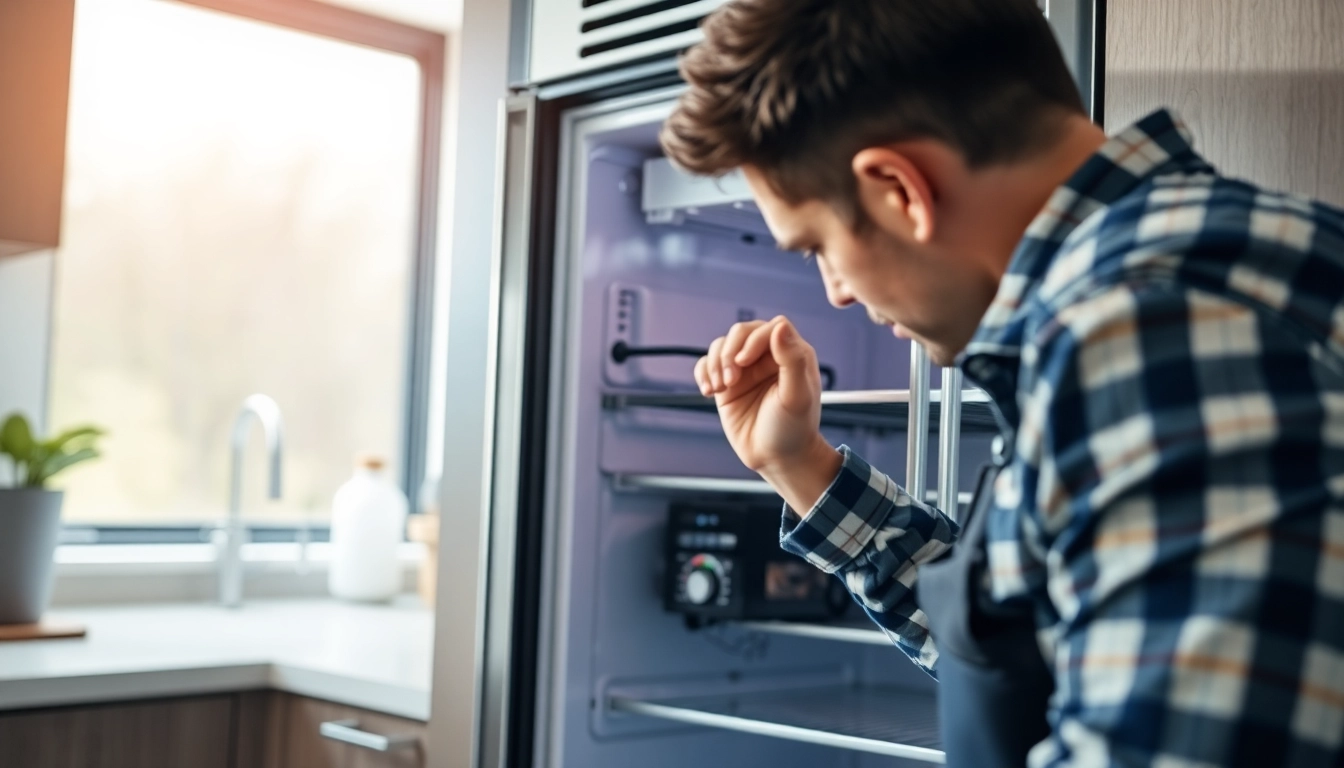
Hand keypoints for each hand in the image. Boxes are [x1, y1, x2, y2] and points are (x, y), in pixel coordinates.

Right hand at [694, 316, 841, 510]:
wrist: (775, 458)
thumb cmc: (793, 430)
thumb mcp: (796, 396)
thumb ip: (792, 359)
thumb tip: (779, 325)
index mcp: (792, 355)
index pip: (769, 328)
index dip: (753, 340)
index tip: (744, 362)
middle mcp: (768, 357)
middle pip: (741, 332)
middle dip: (730, 352)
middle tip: (730, 380)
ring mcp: (745, 369)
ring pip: (721, 346)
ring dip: (715, 363)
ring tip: (719, 388)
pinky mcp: (727, 383)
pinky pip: (707, 364)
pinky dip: (703, 373)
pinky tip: (709, 391)